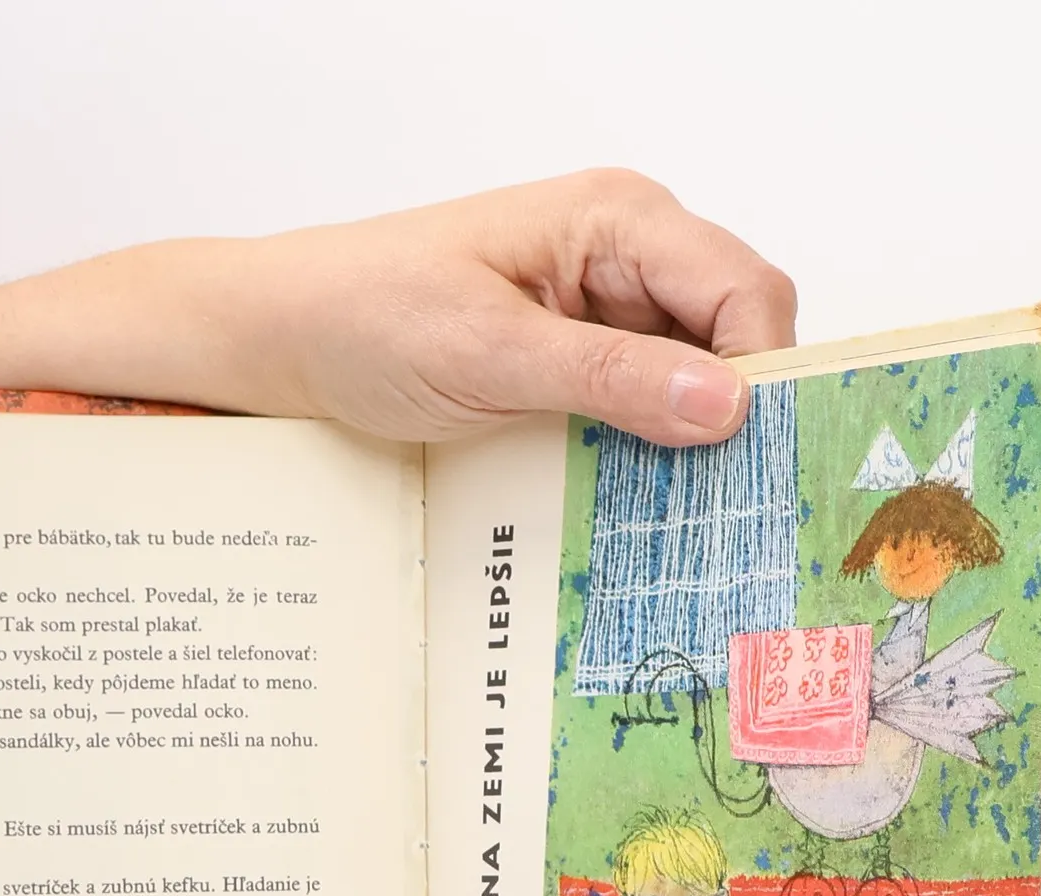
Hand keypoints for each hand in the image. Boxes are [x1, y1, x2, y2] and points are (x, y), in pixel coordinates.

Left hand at [0, 171, 794, 448]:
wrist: (272, 341)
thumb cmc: (360, 317)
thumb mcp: (488, 355)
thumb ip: (612, 378)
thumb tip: (728, 408)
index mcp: (615, 218)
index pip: (746, 291)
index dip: (767, 376)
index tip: (762, 469)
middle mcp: (621, 255)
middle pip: (732, 339)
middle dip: (737, 421)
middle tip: (734, 519)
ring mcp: (596, 312)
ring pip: (691, 385)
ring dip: (690, 451)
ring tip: (692, 532)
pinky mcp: (565, 364)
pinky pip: (636, 410)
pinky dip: (644, 459)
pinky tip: (638, 513)